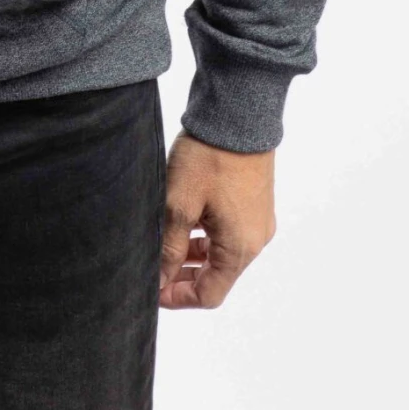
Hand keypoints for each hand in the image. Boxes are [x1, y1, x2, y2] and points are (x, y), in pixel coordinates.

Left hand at [158, 129, 276, 309]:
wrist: (238, 112)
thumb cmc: (209, 157)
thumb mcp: (179, 205)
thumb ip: (170, 249)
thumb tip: (159, 281)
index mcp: (240, 248)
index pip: (209, 295)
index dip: (177, 297)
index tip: (150, 289)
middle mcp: (255, 239)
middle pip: (217, 275)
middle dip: (183, 276)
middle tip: (152, 266)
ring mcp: (257, 220)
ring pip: (221, 252)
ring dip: (192, 254)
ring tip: (162, 241)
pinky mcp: (254, 201)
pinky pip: (228, 231)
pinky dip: (205, 234)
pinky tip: (182, 219)